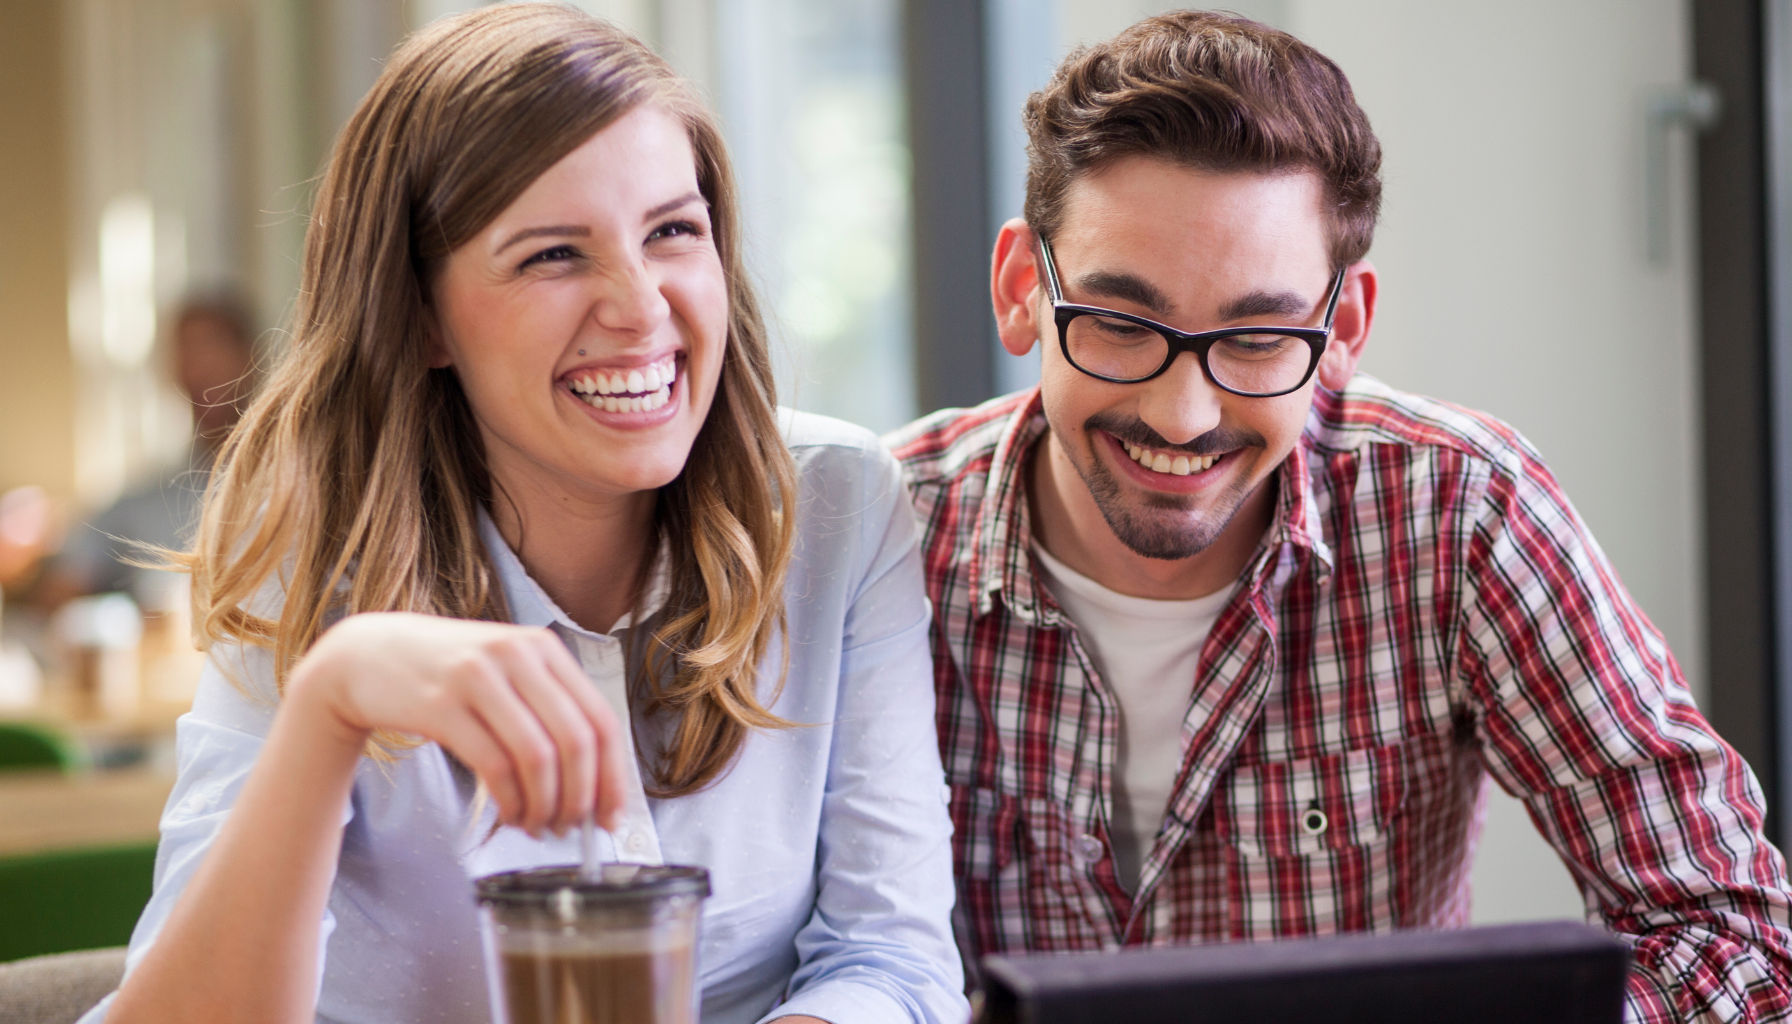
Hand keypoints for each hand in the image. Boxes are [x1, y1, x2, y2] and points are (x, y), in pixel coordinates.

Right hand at [289, 612, 627, 835]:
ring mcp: (478, 676)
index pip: (601, 719)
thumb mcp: (505, 671)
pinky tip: (510, 815)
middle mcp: (516, 654)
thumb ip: (547, 712)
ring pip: (538, 757)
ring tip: (538, 826)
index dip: (614, 777)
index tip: (612, 816)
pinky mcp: (440, 704)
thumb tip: (593, 785)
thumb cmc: (446, 674)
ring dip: (545, 805)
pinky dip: (511, 801)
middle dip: (581, 798)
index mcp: (543, 648)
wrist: (366, 655)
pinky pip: (494, 766)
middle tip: (572, 829)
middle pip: (576, 741)